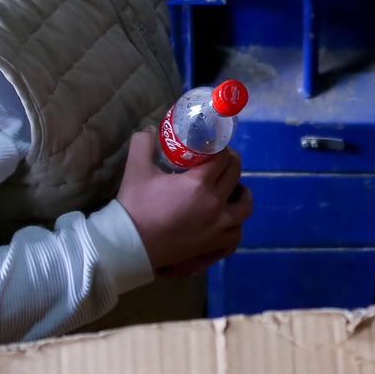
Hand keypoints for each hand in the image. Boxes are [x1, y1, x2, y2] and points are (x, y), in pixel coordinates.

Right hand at [117, 129, 253, 277]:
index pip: (222, 157)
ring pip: (244, 206)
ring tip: (233, 188)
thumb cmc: (135, 206)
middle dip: (230, 162)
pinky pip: (236, 234)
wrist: (130, 244)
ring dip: (242, 194)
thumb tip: (150, 129)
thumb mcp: (136, 170)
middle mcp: (214, 204)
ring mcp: (217, 226)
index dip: (220, 147)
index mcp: (199, 184)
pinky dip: (237, 224)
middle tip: (219, 160)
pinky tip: (229, 218)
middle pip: (235, 175)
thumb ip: (143, 144)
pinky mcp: (212, 243)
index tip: (211, 145)